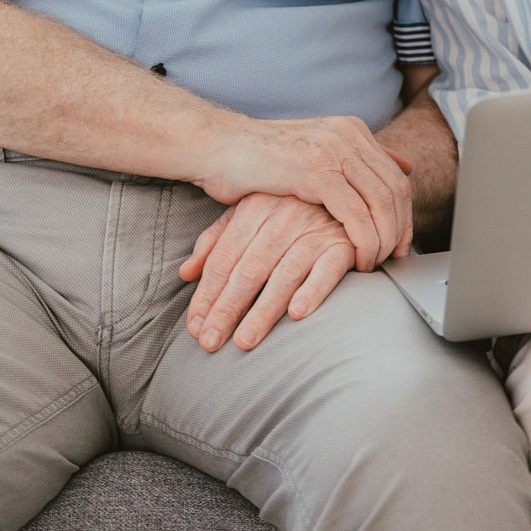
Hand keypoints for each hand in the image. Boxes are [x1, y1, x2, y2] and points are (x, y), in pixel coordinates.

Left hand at [178, 177, 408, 351]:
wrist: (345, 187)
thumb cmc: (290, 206)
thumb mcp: (249, 213)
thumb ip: (216, 241)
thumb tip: (185, 273)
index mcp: (254, 209)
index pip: (224, 258)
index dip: (206, 294)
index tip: (195, 327)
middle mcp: (283, 218)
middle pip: (248, 270)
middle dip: (227, 308)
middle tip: (211, 343)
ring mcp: (315, 230)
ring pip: (283, 274)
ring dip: (263, 310)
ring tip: (245, 341)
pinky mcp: (345, 244)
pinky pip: (328, 270)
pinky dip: (313, 290)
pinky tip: (297, 314)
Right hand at [193, 114, 413, 271]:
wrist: (218, 147)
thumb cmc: (260, 159)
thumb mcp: (313, 153)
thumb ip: (355, 159)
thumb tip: (403, 163)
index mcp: (350, 129)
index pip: (395, 175)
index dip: (405, 212)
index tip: (403, 241)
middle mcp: (347, 135)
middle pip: (395, 188)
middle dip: (401, 228)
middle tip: (396, 257)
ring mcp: (333, 150)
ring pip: (381, 202)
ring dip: (385, 239)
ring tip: (375, 262)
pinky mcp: (316, 171)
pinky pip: (356, 214)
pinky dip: (364, 241)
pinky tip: (358, 259)